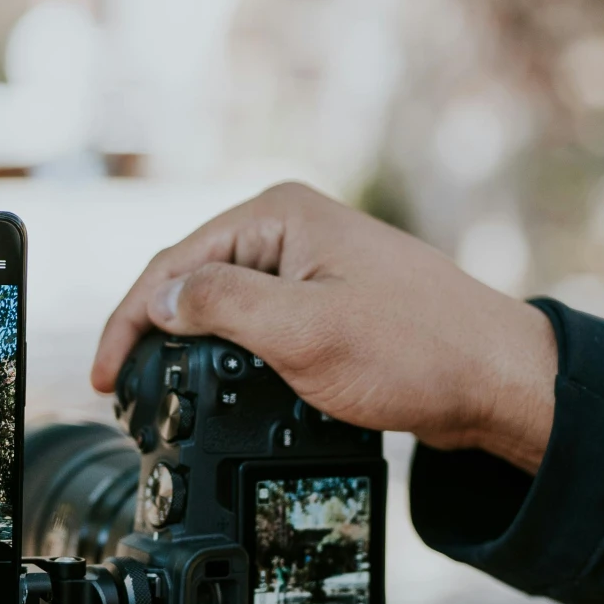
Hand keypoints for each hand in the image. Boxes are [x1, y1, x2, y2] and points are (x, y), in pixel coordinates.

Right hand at [91, 182, 556, 474]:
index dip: (128, 319)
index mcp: (279, 214)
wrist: (499, 381)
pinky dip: (228, 351)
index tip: (104, 375)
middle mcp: (292, 226)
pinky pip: (259, 320)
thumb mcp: (302, 331)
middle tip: (121, 388)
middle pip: (192, 277)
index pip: (174, 262)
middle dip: (150, 330)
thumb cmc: (417, 350)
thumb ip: (221, 307)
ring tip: (155, 389)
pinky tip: (215, 382)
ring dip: (187, 343)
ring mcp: (312, 262)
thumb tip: (163, 300)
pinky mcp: (330, 299)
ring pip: (223, 302)